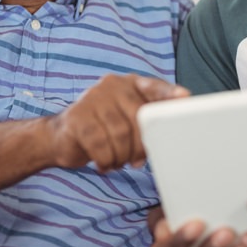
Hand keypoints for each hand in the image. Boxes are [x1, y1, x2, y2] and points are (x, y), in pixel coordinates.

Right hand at [49, 74, 186, 171]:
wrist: (61, 137)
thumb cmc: (103, 130)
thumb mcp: (127, 121)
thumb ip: (148, 121)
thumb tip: (172, 133)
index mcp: (129, 84)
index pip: (154, 87)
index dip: (169, 94)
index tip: (185, 97)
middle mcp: (112, 85)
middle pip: (138, 117)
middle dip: (141, 145)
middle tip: (136, 160)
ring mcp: (92, 98)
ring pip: (120, 133)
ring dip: (122, 155)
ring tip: (118, 161)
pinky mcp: (77, 116)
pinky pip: (100, 144)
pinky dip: (106, 159)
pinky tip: (104, 163)